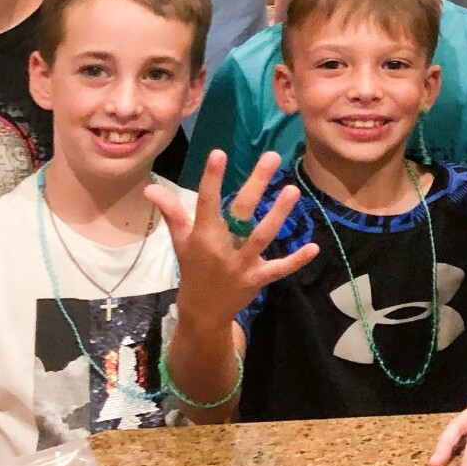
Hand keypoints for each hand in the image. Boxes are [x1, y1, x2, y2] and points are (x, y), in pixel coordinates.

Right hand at [147, 149, 318, 328]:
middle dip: (256, 184)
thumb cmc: (193, 269)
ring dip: (278, 214)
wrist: (202, 312)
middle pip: (241, 212)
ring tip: (293, 190)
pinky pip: (279, 268)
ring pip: (262, 236)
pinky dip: (296, 260)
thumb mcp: (180, 241)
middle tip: (272, 156)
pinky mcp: (257, 279)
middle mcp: (222, 248)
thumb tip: (152, 188)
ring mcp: (241, 264)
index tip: (219, 153)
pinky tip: (314, 247)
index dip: (211, 178)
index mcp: (202, 236)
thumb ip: (172, 212)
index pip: (206, 202)